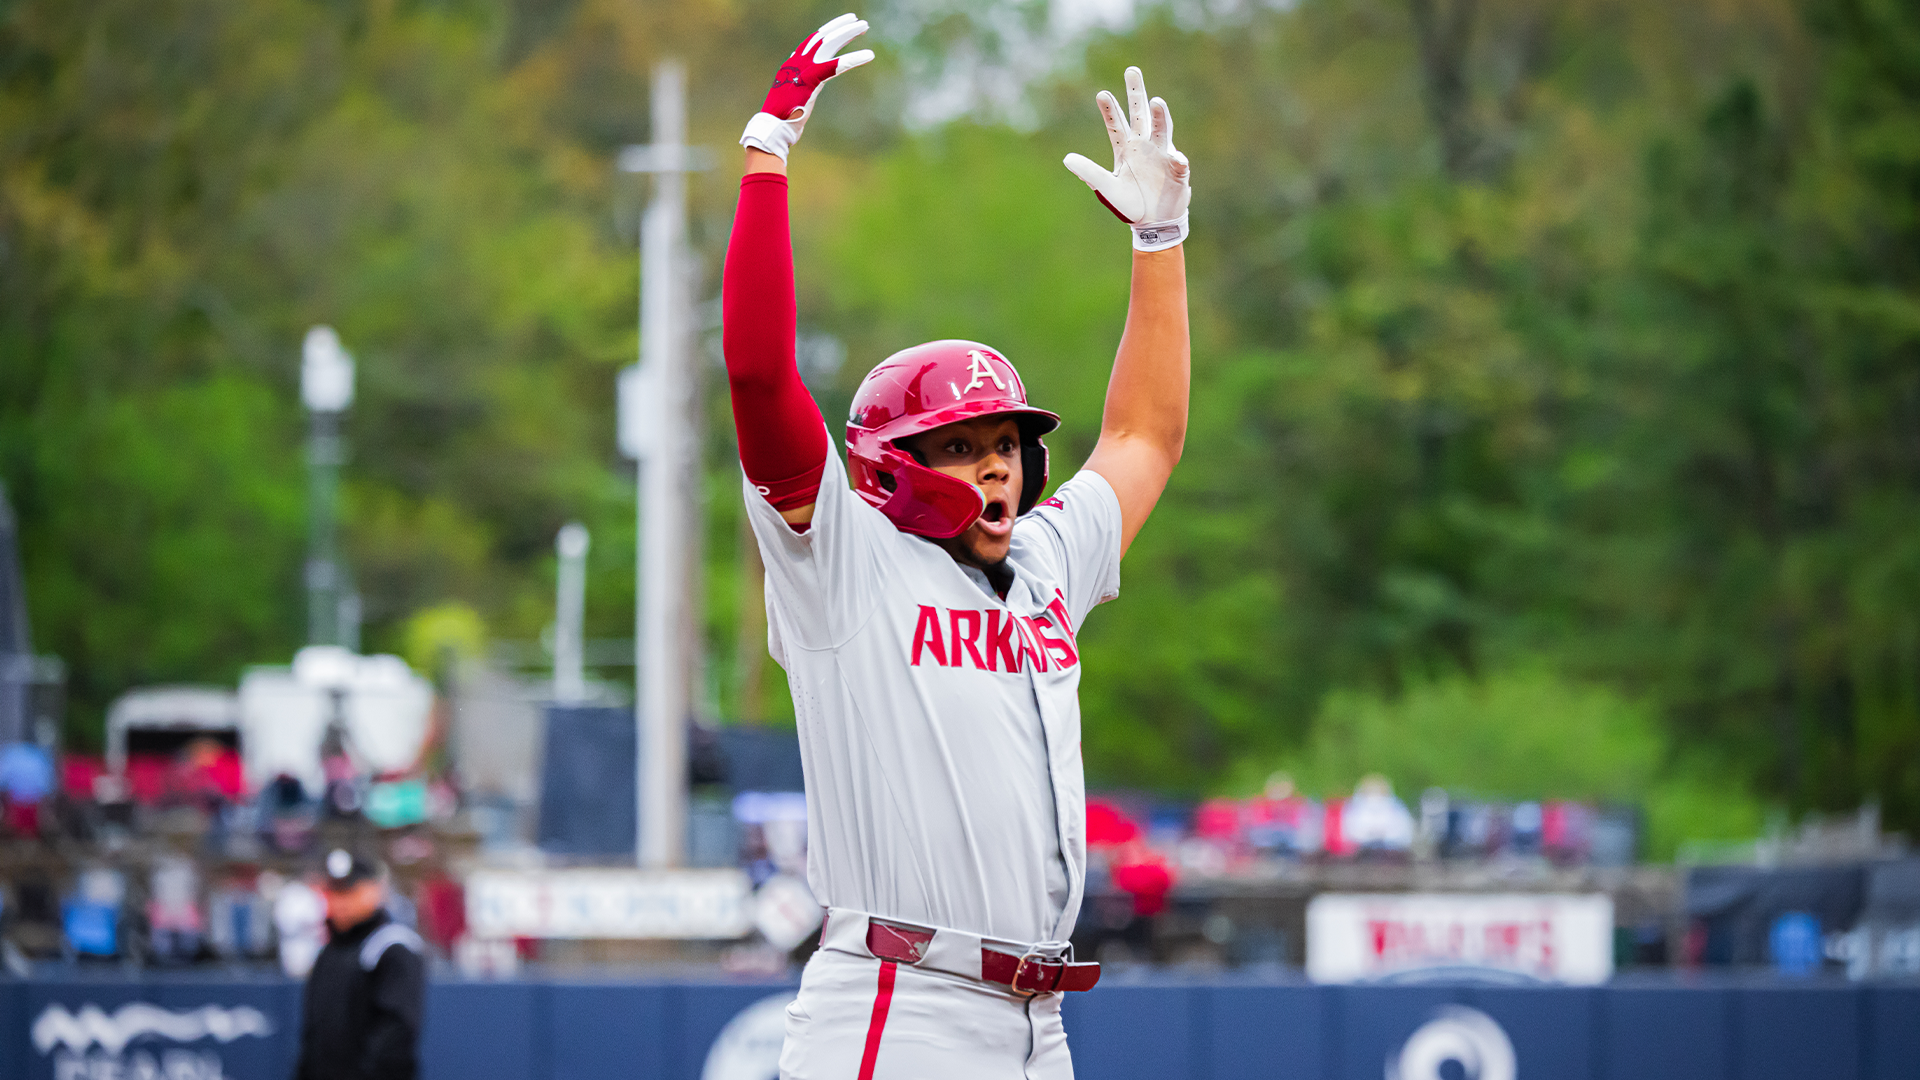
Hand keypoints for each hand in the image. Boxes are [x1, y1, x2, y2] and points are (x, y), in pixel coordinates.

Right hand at [740, 13, 874, 162]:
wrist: (773, 128)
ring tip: (865, 26)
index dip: (829, 31)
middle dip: (842, 27)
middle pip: (822, 37)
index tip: (844, 25)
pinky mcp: (811, 80)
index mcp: (792, 65)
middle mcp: (797, 62)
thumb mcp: (794, 97)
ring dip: (848, 33)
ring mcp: (802, 69)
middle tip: (860, 22)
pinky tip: (869, 54)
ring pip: (829, 43)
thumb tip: (809, 89)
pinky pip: (836, 65)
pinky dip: (853, 58)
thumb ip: (803, 87)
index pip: (813, 41)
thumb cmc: (784, 118)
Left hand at [1063, 66, 1190, 251]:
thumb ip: (1089, 173)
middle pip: (1140, 114)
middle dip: (1136, 93)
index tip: (1101, 93)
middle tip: (1131, 70)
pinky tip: (1177, 160)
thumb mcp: (1107, 188)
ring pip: (1162, 130)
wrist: (1154, 222)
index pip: (1116, 124)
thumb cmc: (1131, 203)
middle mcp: (1145, 146)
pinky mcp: (1178, 170)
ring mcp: (1163, 155)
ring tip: (1157, 102)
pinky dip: (1178, 161)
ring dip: (1160, 116)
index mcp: (1126, 149)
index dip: (1109, 110)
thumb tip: (1066, 159)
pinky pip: (1179, 163)